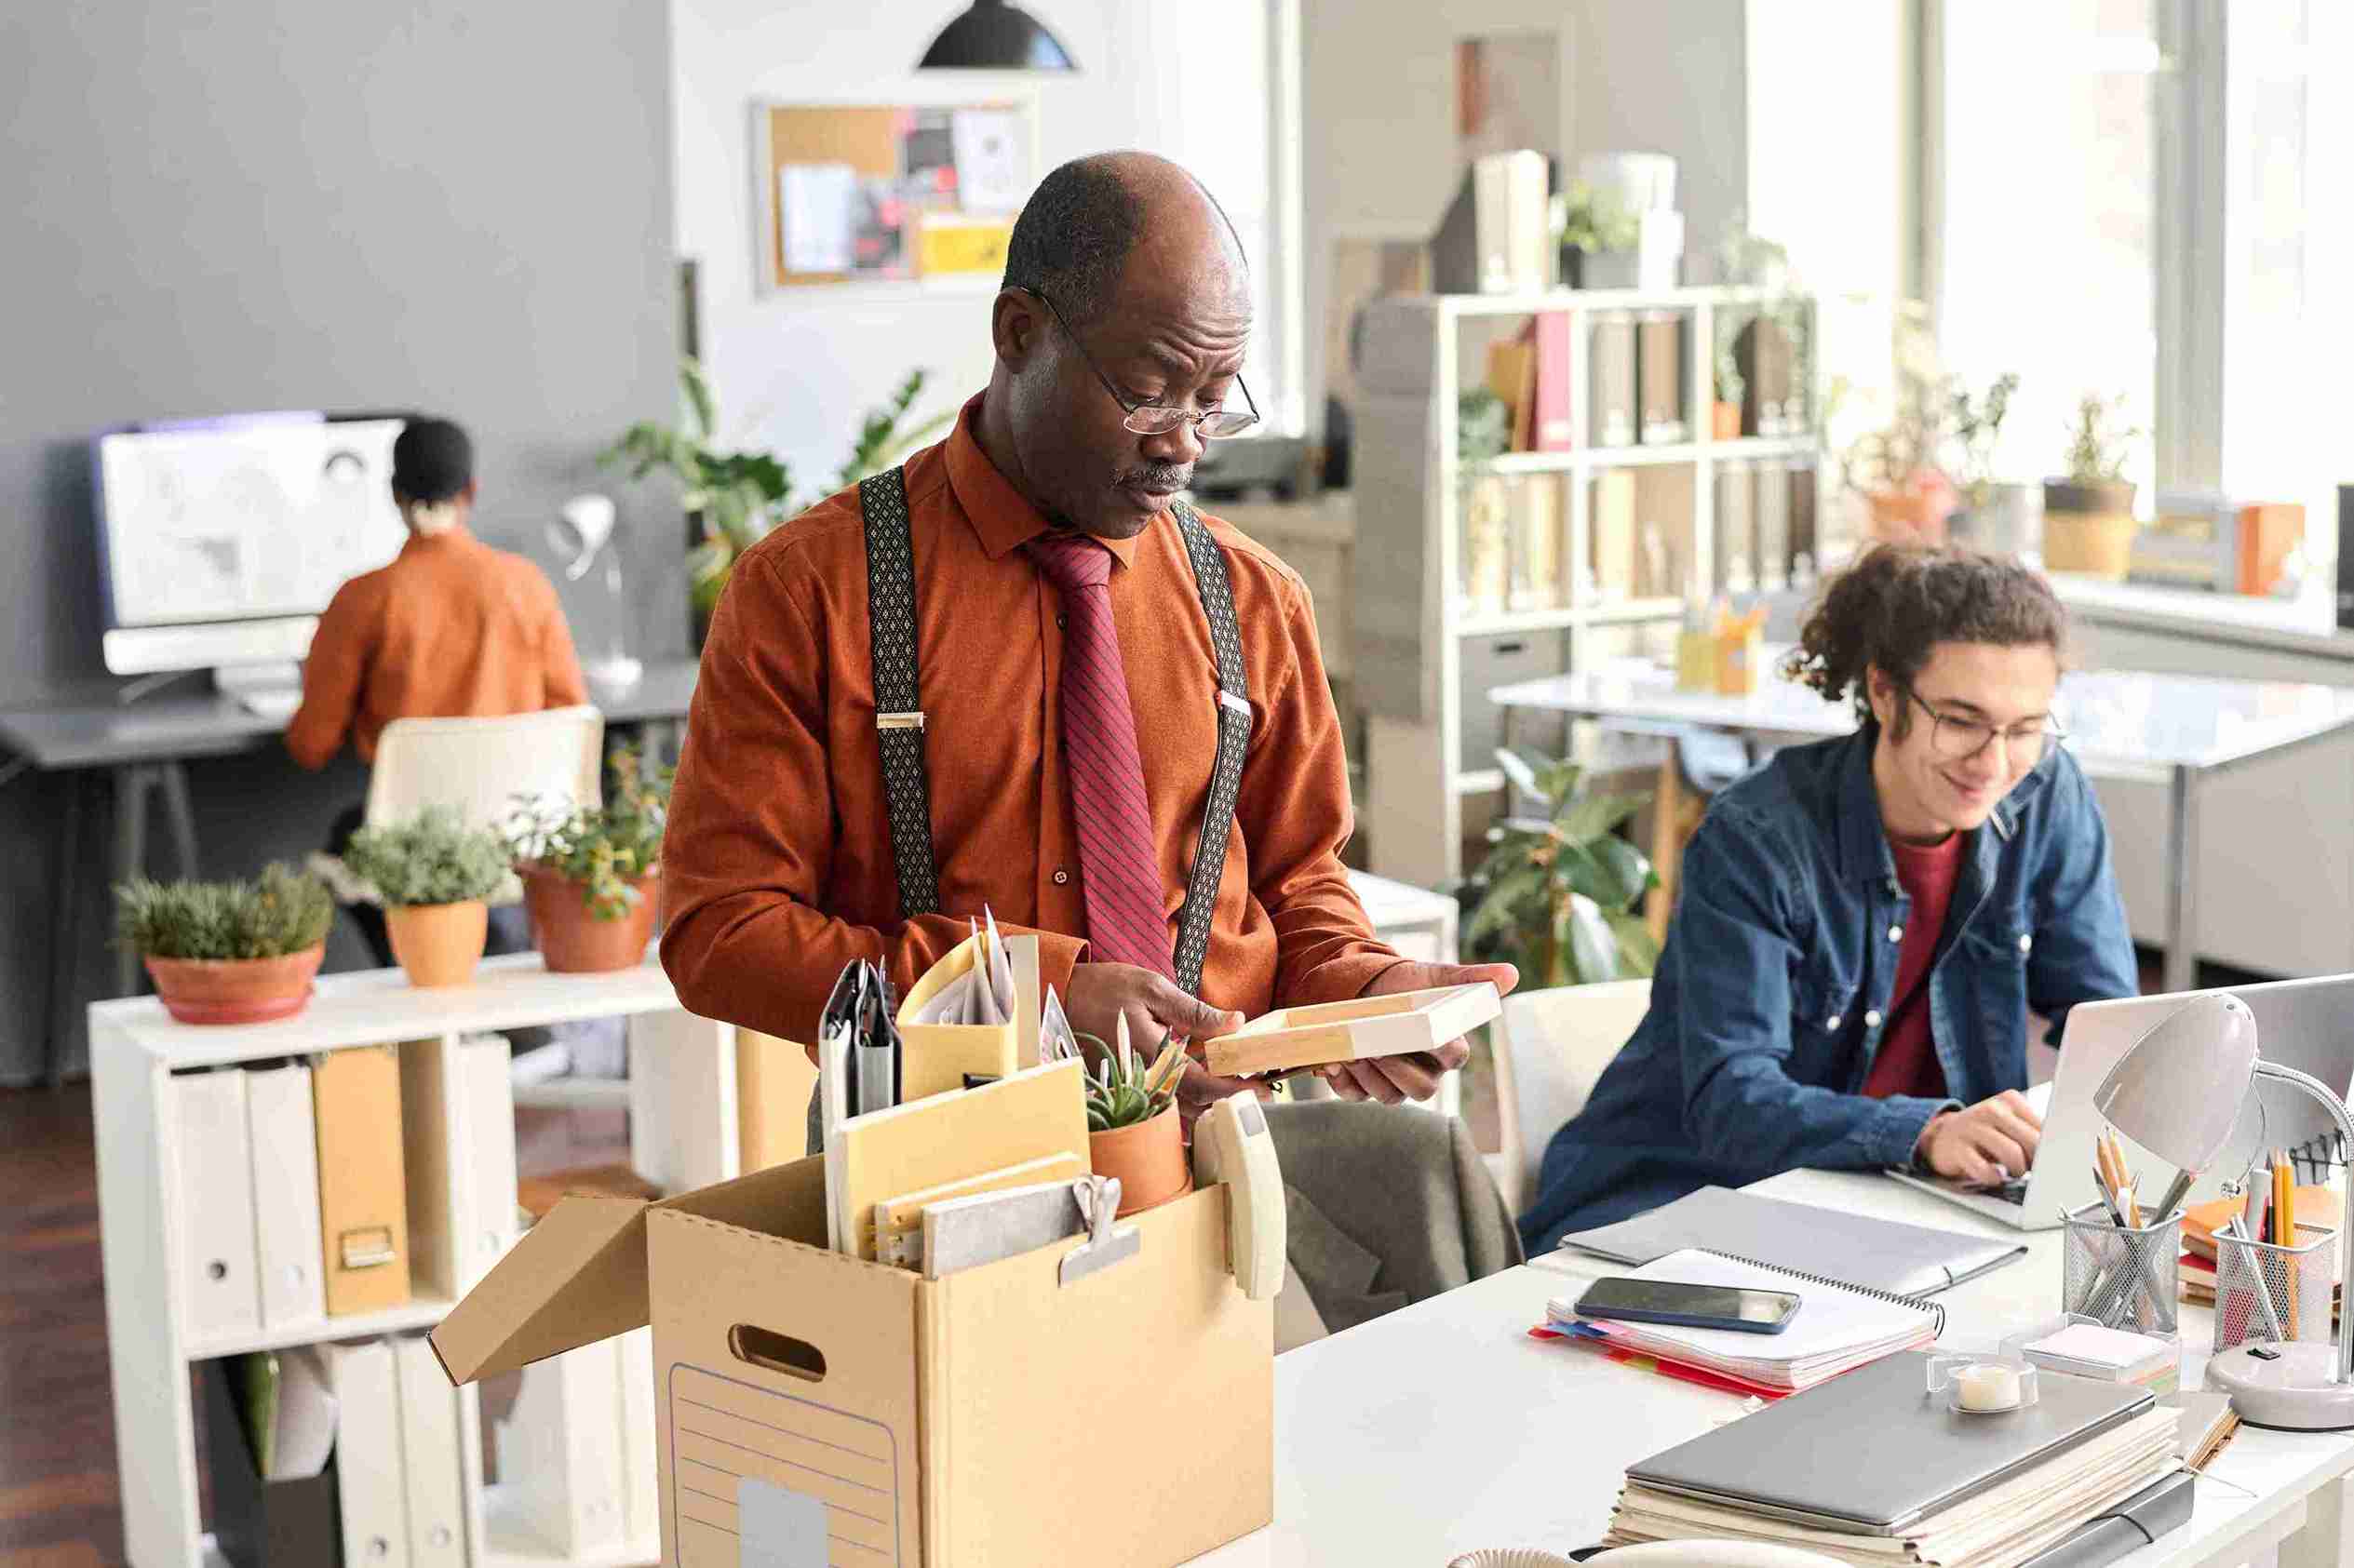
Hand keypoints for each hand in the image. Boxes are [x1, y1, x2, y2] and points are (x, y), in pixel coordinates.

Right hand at [1064, 963, 1257, 1128]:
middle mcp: (1143, 1080)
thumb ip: (1195, 1012)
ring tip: (1236, 1087)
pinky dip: (1186, 1102)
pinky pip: (1162, 1103)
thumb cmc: (1104, 989)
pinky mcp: (1127, 1086)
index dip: (1236, 1089)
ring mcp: (1133, 1087)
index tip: (1263, 1087)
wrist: (1061, 997)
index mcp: (1153, 1056)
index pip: (1203, 1085)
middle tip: (1259, 1089)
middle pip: (1195, 1105)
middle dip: (1229, 1099)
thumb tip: (1235, 1023)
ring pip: (1180, 1110)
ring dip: (1210, 1103)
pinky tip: (1202, 1090)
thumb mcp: (1154, 988)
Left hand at [1319, 960, 1518, 1105]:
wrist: (1364, 984)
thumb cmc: (1406, 983)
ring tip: (1355, 1052)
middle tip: (1378, 1048)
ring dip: (1370, 1076)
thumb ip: (1472, 977)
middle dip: (1398, 1071)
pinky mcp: (1364, 1085)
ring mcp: (1394, 1082)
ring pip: (1389, 1097)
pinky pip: (1356, 1095)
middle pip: (1421, 1090)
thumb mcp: (1436, 976)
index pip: (1455, 1058)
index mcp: (1446, 1048)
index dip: (1441, 1050)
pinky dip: (1344, 1080)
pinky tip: (1334, 1061)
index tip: (1425, 1034)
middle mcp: (1424, 1072)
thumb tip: (1511, 974)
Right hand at [1916, 1090, 2042, 1185]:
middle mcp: (1991, 1109)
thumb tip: (2059, 1153)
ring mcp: (1972, 1127)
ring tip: (2013, 1172)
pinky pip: (1984, 1169)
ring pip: (2012, 1154)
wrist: (1942, 1136)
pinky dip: (1993, 1178)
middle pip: (2032, 1141)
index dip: (2050, 1149)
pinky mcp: (1957, 1148)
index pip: (2045, 1127)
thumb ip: (2033, 1132)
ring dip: (2017, 1170)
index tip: (2049, 1159)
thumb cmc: (1985, 1134)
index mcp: (2009, 1100)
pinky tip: (1993, 1176)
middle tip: (2029, 1167)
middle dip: (2036, 1161)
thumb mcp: (2010, 1124)